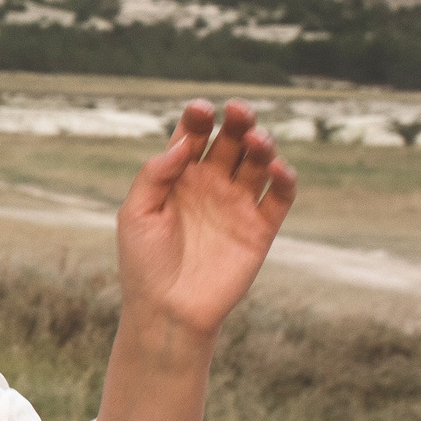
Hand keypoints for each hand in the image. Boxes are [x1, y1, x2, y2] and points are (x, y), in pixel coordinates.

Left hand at [114, 99, 295, 339]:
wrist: (167, 310)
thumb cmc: (143, 263)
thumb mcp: (136, 213)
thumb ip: (155, 175)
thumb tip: (182, 143)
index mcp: (178, 177)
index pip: (192, 136)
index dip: (198, 119)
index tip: (200, 110)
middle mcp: (210, 185)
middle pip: (230, 141)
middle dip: (237, 122)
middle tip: (239, 111)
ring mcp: (237, 204)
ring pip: (258, 162)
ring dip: (262, 144)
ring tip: (256, 139)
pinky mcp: (261, 228)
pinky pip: (280, 196)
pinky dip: (285, 178)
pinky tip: (277, 168)